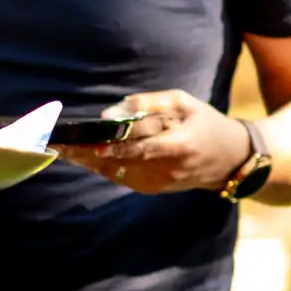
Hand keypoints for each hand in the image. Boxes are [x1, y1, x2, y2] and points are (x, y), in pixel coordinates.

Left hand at [53, 90, 254, 194]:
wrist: (231, 160)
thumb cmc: (207, 123)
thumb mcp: (185, 103)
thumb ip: (150, 104)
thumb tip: (113, 112)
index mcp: (180, 144)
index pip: (141, 147)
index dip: (115, 148)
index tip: (92, 145)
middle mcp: (168, 167)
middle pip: (121, 162)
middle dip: (88, 154)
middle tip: (59, 147)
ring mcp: (160, 182)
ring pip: (117, 173)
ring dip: (89, 162)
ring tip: (63, 150)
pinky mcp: (154, 188)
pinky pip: (122, 178)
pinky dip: (102, 168)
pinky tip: (83, 158)